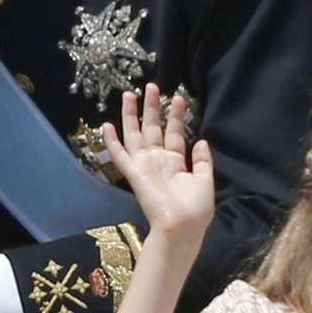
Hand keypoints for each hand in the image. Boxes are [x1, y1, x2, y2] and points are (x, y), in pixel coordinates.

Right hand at [102, 84, 214, 241]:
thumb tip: (202, 140)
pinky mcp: (134, 172)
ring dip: (132, 115)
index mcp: (175, 162)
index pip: (174, 132)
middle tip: (152, 86)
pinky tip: (106, 125)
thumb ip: (203, 160)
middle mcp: (158, 160)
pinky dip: (111, 141)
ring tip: (130, 94)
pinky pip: (119, 154)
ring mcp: (144, 165)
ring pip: (134, 134)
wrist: (182, 226)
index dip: (176, 115)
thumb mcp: (205, 180)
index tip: (179, 96)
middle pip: (152, 128)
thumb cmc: (195, 208)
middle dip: (152, 107)